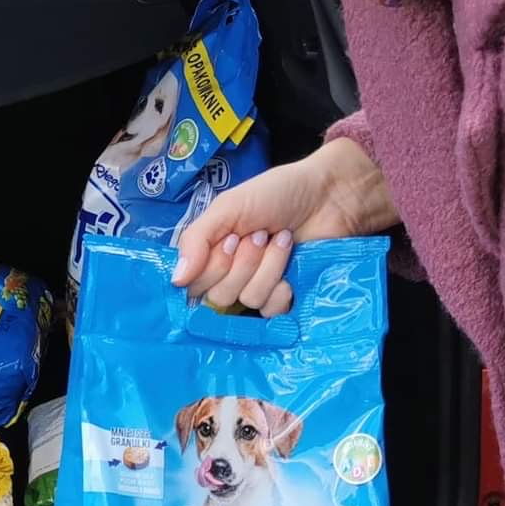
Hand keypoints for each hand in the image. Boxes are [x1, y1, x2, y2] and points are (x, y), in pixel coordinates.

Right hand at [170, 142, 397, 315]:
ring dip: (267, 267)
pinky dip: (282, 286)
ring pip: (247, 300)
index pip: (192, 283)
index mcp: (210, 251)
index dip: (212, 266)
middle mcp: (229, 274)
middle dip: (243, 263)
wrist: (328, 196)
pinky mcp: (284, 298)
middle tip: (260, 234)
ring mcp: (257, 287)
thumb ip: (196, 239)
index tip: (231, 238)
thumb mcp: (228, 207)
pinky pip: (271, 311)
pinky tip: (293, 266)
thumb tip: (176, 281)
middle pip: (217, 296)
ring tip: (282, 239)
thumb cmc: (277, 194)